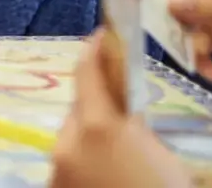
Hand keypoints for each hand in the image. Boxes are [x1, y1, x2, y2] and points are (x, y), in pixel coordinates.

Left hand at [50, 29, 191, 187]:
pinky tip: (105, 179)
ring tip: (117, 162)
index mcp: (99, 127)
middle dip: (95, 112)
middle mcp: (68, 143)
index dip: (92, 52)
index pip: (87, 74)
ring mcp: (56, 170)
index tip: (97, 38)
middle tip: (120, 122)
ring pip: (71, 141)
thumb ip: (131, 125)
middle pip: (78, 112)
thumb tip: (120, 109)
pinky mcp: (53, 187)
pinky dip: (81, 167)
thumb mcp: (158, 153)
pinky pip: (67, 166)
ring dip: (87, 143)